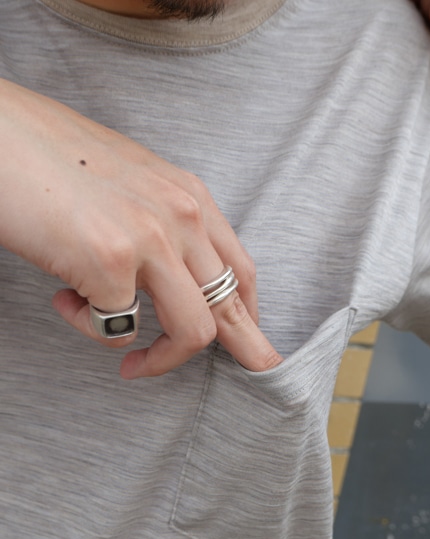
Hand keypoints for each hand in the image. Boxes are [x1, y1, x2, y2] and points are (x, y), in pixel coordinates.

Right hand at [0, 78, 282, 378]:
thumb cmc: (53, 159)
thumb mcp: (131, 186)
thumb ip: (162, 228)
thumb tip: (170, 280)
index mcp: (189, 196)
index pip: (240, 268)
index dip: (250, 312)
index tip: (251, 337)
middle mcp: (181, 216)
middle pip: (231, 305)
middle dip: (245, 348)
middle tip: (256, 369)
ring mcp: (150, 239)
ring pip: (194, 332)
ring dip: (162, 359)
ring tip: (129, 359)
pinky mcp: (109, 262)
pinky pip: (118, 330)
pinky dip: (91, 328)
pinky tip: (64, 299)